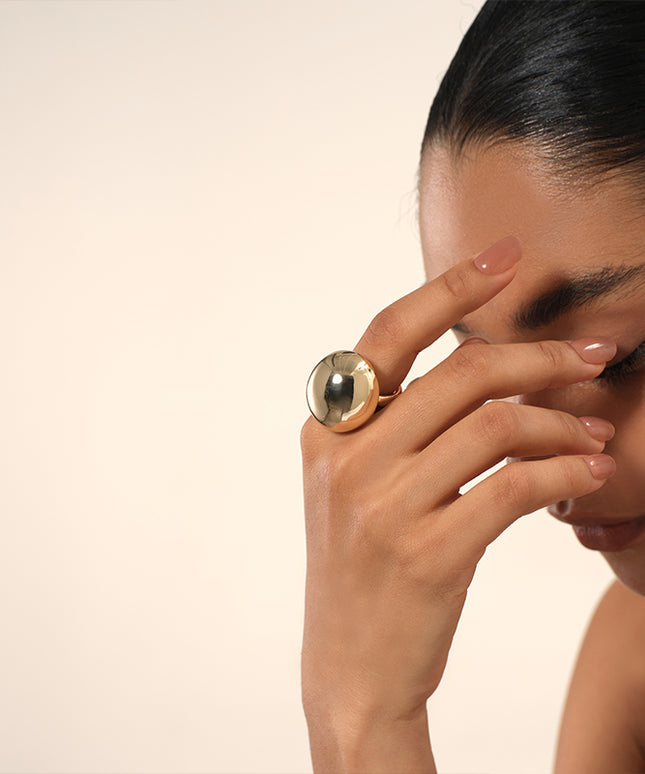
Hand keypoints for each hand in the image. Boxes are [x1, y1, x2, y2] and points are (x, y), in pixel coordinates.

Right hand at [300, 236, 615, 756]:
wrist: (350, 671)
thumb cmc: (361, 570)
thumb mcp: (354, 486)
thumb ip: (391, 424)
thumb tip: (477, 366)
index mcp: (326, 431)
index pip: (389, 333)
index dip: (450, 287)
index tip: (505, 256)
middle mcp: (348, 459)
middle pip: (462, 373)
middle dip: (539, 355)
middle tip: (591, 354)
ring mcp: (384, 506)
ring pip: (495, 424)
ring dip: (562, 422)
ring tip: (597, 434)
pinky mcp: (429, 555)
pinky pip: (515, 488)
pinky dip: (565, 474)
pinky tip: (591, 476)